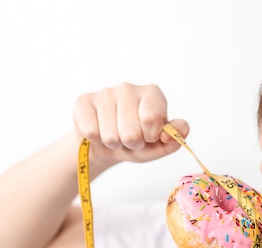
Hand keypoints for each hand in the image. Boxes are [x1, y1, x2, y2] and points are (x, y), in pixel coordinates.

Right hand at [73, 82, 187, 164]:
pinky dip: (96, 141)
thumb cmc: (137, 142)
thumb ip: (175, 138)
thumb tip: (177, 131)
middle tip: (130, 140)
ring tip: (115, 137)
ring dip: (114, 144)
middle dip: (131, 144)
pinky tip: (99, 133)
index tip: (149, 136)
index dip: (150, 136)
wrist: (108, 146)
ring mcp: (105, 92)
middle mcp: (129, 88)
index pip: (151, 118)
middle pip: (130, 132)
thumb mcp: (159, 145)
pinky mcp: (84, 101)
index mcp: (152, 94)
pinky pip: (90, 132)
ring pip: (110, 135)